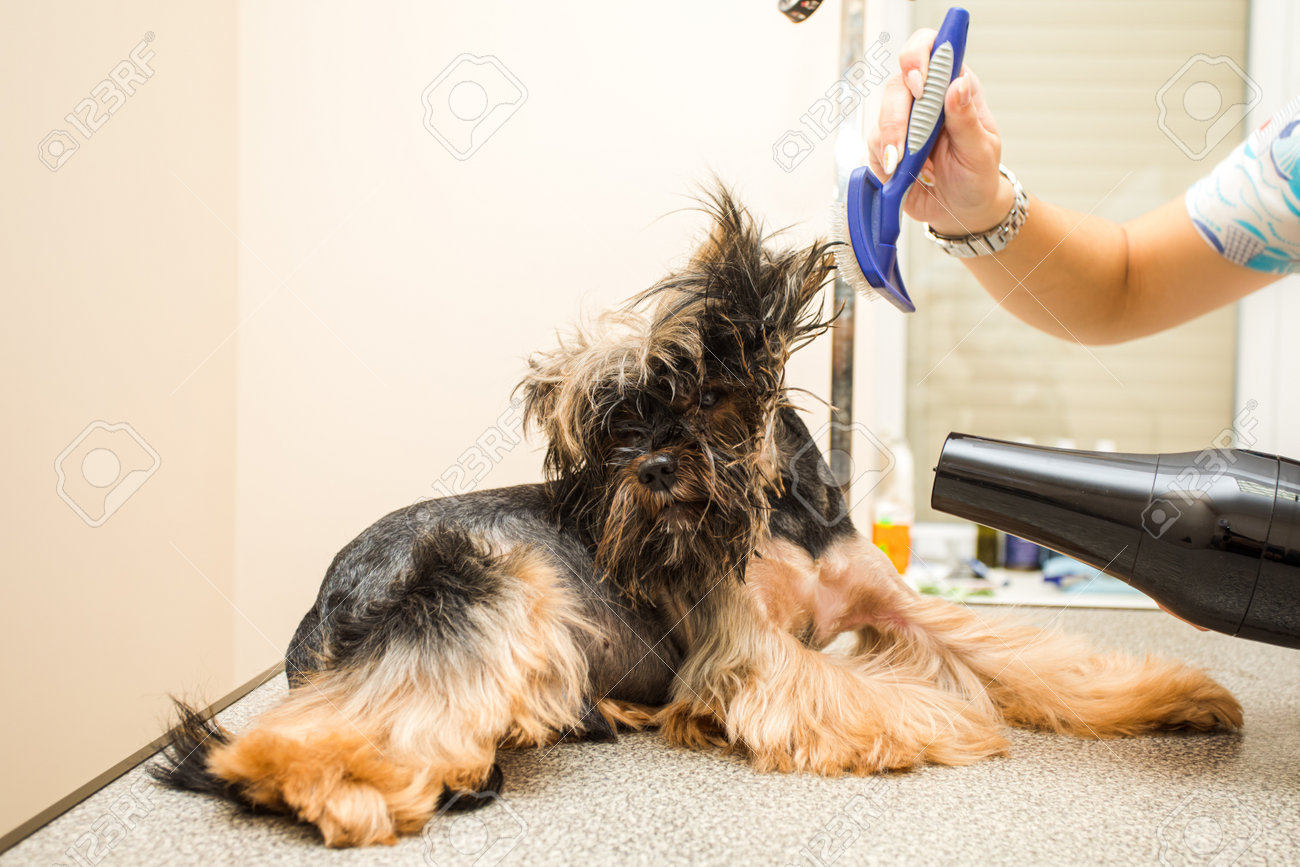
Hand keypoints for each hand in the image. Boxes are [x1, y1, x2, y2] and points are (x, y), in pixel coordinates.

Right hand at [866, 28, 1010, 235]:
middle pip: (897, 86)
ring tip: (919, 171)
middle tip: (905, 148)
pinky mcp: (886, 147)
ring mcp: (902, 123)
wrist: (961, 211)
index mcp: (952, 87)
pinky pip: (874, 147)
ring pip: (881, 119)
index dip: (919, 58)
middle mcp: (925, 99)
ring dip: (895, 148)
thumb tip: (957, 85)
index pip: (931, 48)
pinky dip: (886, 165)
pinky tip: (907, 176)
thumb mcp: (981, 150)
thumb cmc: (977, 176)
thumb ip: (967, 119)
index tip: (921, 86)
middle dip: (897, 118)